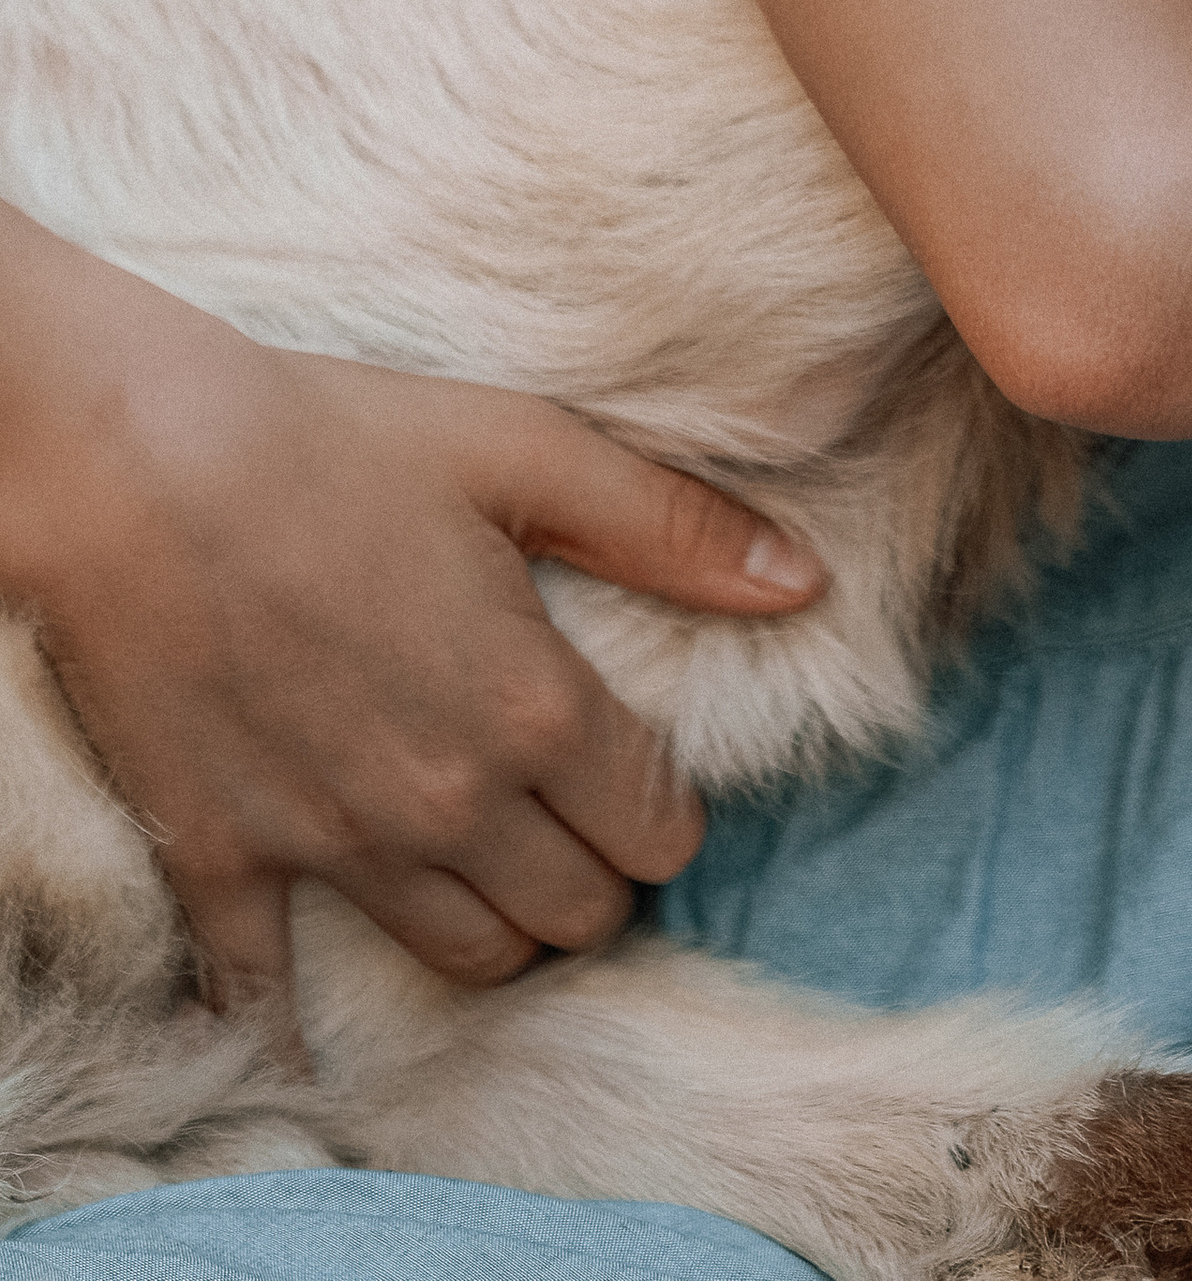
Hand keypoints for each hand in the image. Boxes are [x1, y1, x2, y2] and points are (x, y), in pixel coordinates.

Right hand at [0, 220, 823, 1008]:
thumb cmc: (341, 438)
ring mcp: (336, 844)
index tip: (638, 770)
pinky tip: (316, 993)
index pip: (659, 831)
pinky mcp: (227, 859)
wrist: (140, 464)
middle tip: (574, 815)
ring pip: (468, 957)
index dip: (665, 807)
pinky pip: (271, 989)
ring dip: (498, 922)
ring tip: (490, 858)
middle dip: (597, 872)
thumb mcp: (530, 452)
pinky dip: (297, 1000)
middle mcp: (450, 801)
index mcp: (536, 707)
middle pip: (576, 915)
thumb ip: (674, 528)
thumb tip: (804, 583)